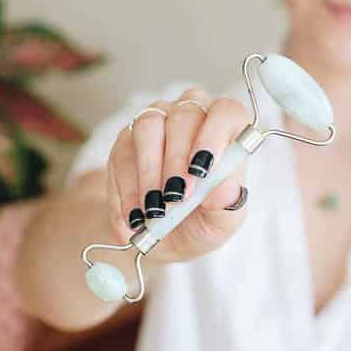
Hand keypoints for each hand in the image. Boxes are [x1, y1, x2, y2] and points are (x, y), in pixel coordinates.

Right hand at [105, 86, 250, 265]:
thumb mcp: (223, 221)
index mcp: (227, 129)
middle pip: (185, 116)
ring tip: (155, 209)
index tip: (202, 170)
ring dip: (151, 171)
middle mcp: (192, 116)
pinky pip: (123, 152)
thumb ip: (227, 203)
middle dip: (178, 159)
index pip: (227, 111)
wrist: (165, 238)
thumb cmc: (203, 221)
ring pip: (149, 126)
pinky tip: (137, 213)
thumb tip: (221, 192)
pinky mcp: (126, 140)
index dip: (215, 135)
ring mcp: (157, 122)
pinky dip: (130, 187)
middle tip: (177, 197)